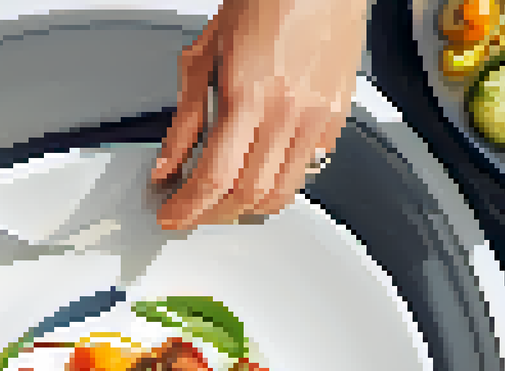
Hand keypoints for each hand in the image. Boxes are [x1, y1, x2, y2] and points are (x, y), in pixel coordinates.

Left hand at [151, 0, 371, 228]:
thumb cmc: (264, 2)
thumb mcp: (204, 56)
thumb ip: (185, 118)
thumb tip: (167, 163)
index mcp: (248, 94)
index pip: (214, 176)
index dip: (189, 207)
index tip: (172, 215)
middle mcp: (287, 111)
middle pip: (248, 193)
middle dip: (214, 214)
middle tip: (193, 213)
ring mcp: (317, 117)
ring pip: (282, 191)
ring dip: (248, 207)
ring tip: (224, 202)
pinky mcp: (337, 117)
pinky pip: (308, 169)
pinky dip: (280, 182)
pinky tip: (260, 174)